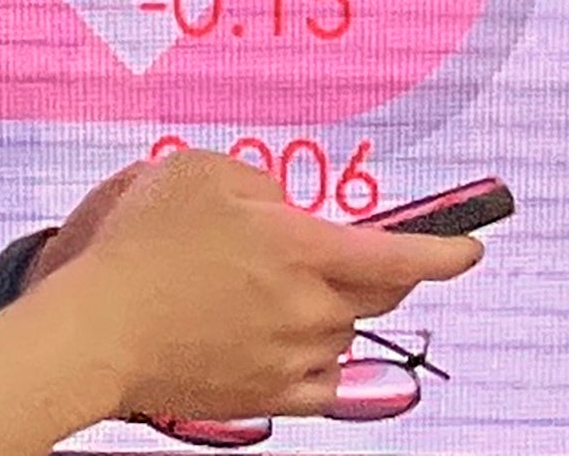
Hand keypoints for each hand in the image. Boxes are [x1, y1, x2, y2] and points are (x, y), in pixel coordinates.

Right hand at [56, 150, 481, 425]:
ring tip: (266, 291)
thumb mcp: (201, 171)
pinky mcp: (267, 397)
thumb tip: (285, 209)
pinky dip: (318, 359)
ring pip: (344, 335)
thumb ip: (261, 184)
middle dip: (372, 273)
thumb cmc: (141, 247)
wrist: (97, 329)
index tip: (471, 248)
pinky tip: (288, 341)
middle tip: (334, 255)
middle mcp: (307, 308)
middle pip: (377, 296)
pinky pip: (322, 382)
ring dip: (329, 311)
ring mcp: (289, 359)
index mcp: (300, 248)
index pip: (398, 255)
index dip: (445, 251)